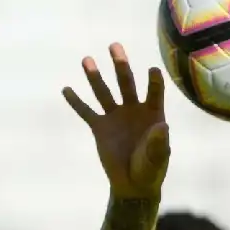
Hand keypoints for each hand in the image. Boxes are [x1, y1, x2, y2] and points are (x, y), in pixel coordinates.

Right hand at [63, 43, 169, 199]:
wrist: (133, 184)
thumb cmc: (151, 169)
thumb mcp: (157, 157)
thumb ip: (159, 142)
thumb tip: (162, 126)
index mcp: (152, 114)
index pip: (154, 92)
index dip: (154, 81)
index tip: (153, 70)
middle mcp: (133, 110)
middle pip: (126, 82)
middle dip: (120, 65)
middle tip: (115, 46)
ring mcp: (115, 117)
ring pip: (104, 92)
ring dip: (95, 76)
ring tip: (87, 59)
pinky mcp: (99, 128)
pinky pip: (86, 112)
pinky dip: (76, 101)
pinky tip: (67, 89)